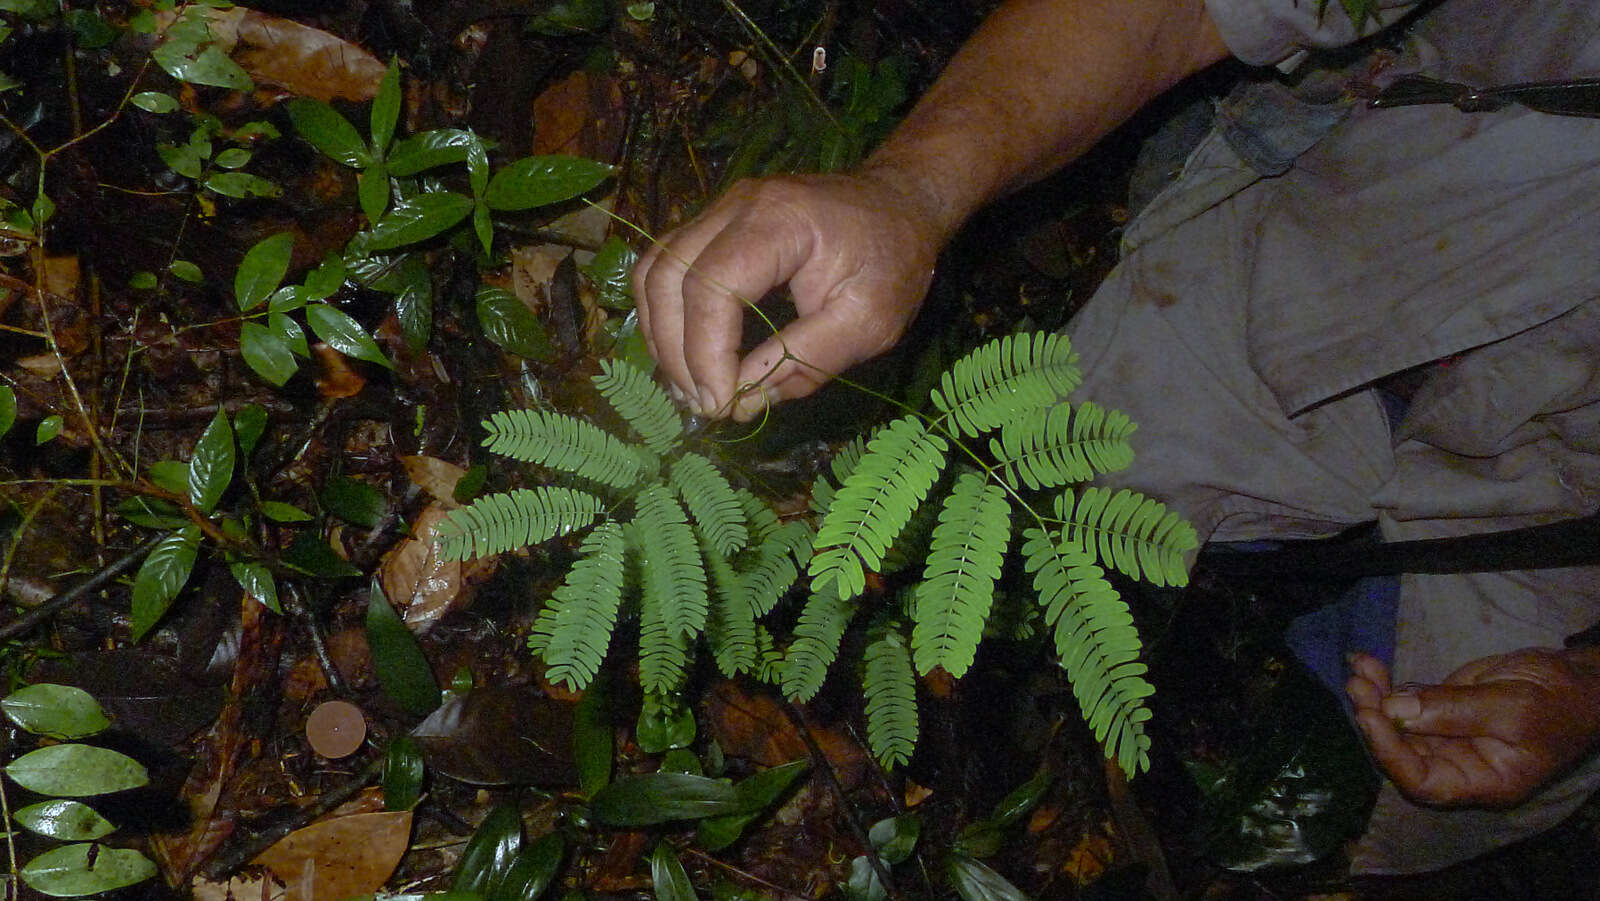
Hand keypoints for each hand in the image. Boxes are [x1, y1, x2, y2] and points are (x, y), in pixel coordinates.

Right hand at [632, 172, 942, 420]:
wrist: (898, 205)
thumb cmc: (892, 262)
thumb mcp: (869, 323)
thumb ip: (806, 363)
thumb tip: (741, 403)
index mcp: (779, 221)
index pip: (712, 286)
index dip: (705, 353)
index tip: (720, 405)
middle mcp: (735, 205)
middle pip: (668, 276)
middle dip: (676, 351)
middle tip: (704, 404)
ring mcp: (718, 209)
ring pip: (655, 271)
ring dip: (662, 336)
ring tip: (691, 388)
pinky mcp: (713, 224)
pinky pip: (666, 267)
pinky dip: (667, 316)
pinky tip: (688, 356)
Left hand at [1346, 649, 1599, 806]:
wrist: (1577, 680)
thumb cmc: (1558, 702)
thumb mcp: (1512, 706)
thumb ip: (1454, 710)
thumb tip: (1395, 710)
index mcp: (1483, 782)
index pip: (1425, 783)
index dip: (1392, 755)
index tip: (1372, 718)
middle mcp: (1459, 766)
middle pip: (1403, 754)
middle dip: (1375, 719)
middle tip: (1358, 685)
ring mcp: (1447, 738)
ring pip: (1398, 725)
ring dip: (1374, 698)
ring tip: (1359, 669)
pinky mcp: (1442, 710)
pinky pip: (1406, 703)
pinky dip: (1385, 685)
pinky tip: (1368, 663)